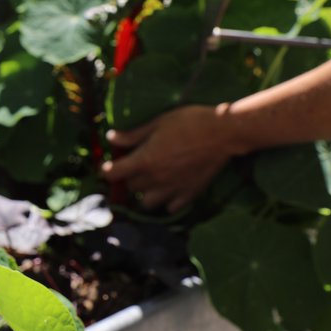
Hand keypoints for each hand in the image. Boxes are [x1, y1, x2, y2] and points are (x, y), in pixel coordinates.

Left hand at [101, 105, 233, 211]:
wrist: (223, 133)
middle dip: (129, 177)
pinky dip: (167, 201)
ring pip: (147, 203)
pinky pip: (171, 208)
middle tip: (136, 164)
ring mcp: (173, 189)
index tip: (110, 165)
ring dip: (145, 192)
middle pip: (130, 187)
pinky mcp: (190, 194)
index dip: (107, 170)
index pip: (113, 174)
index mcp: (145, 161)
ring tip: (152, 179)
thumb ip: (133, 135)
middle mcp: (156, 179)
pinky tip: (170, 188)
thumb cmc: (190, 122)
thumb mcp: (158, 123)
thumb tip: (112, 138)